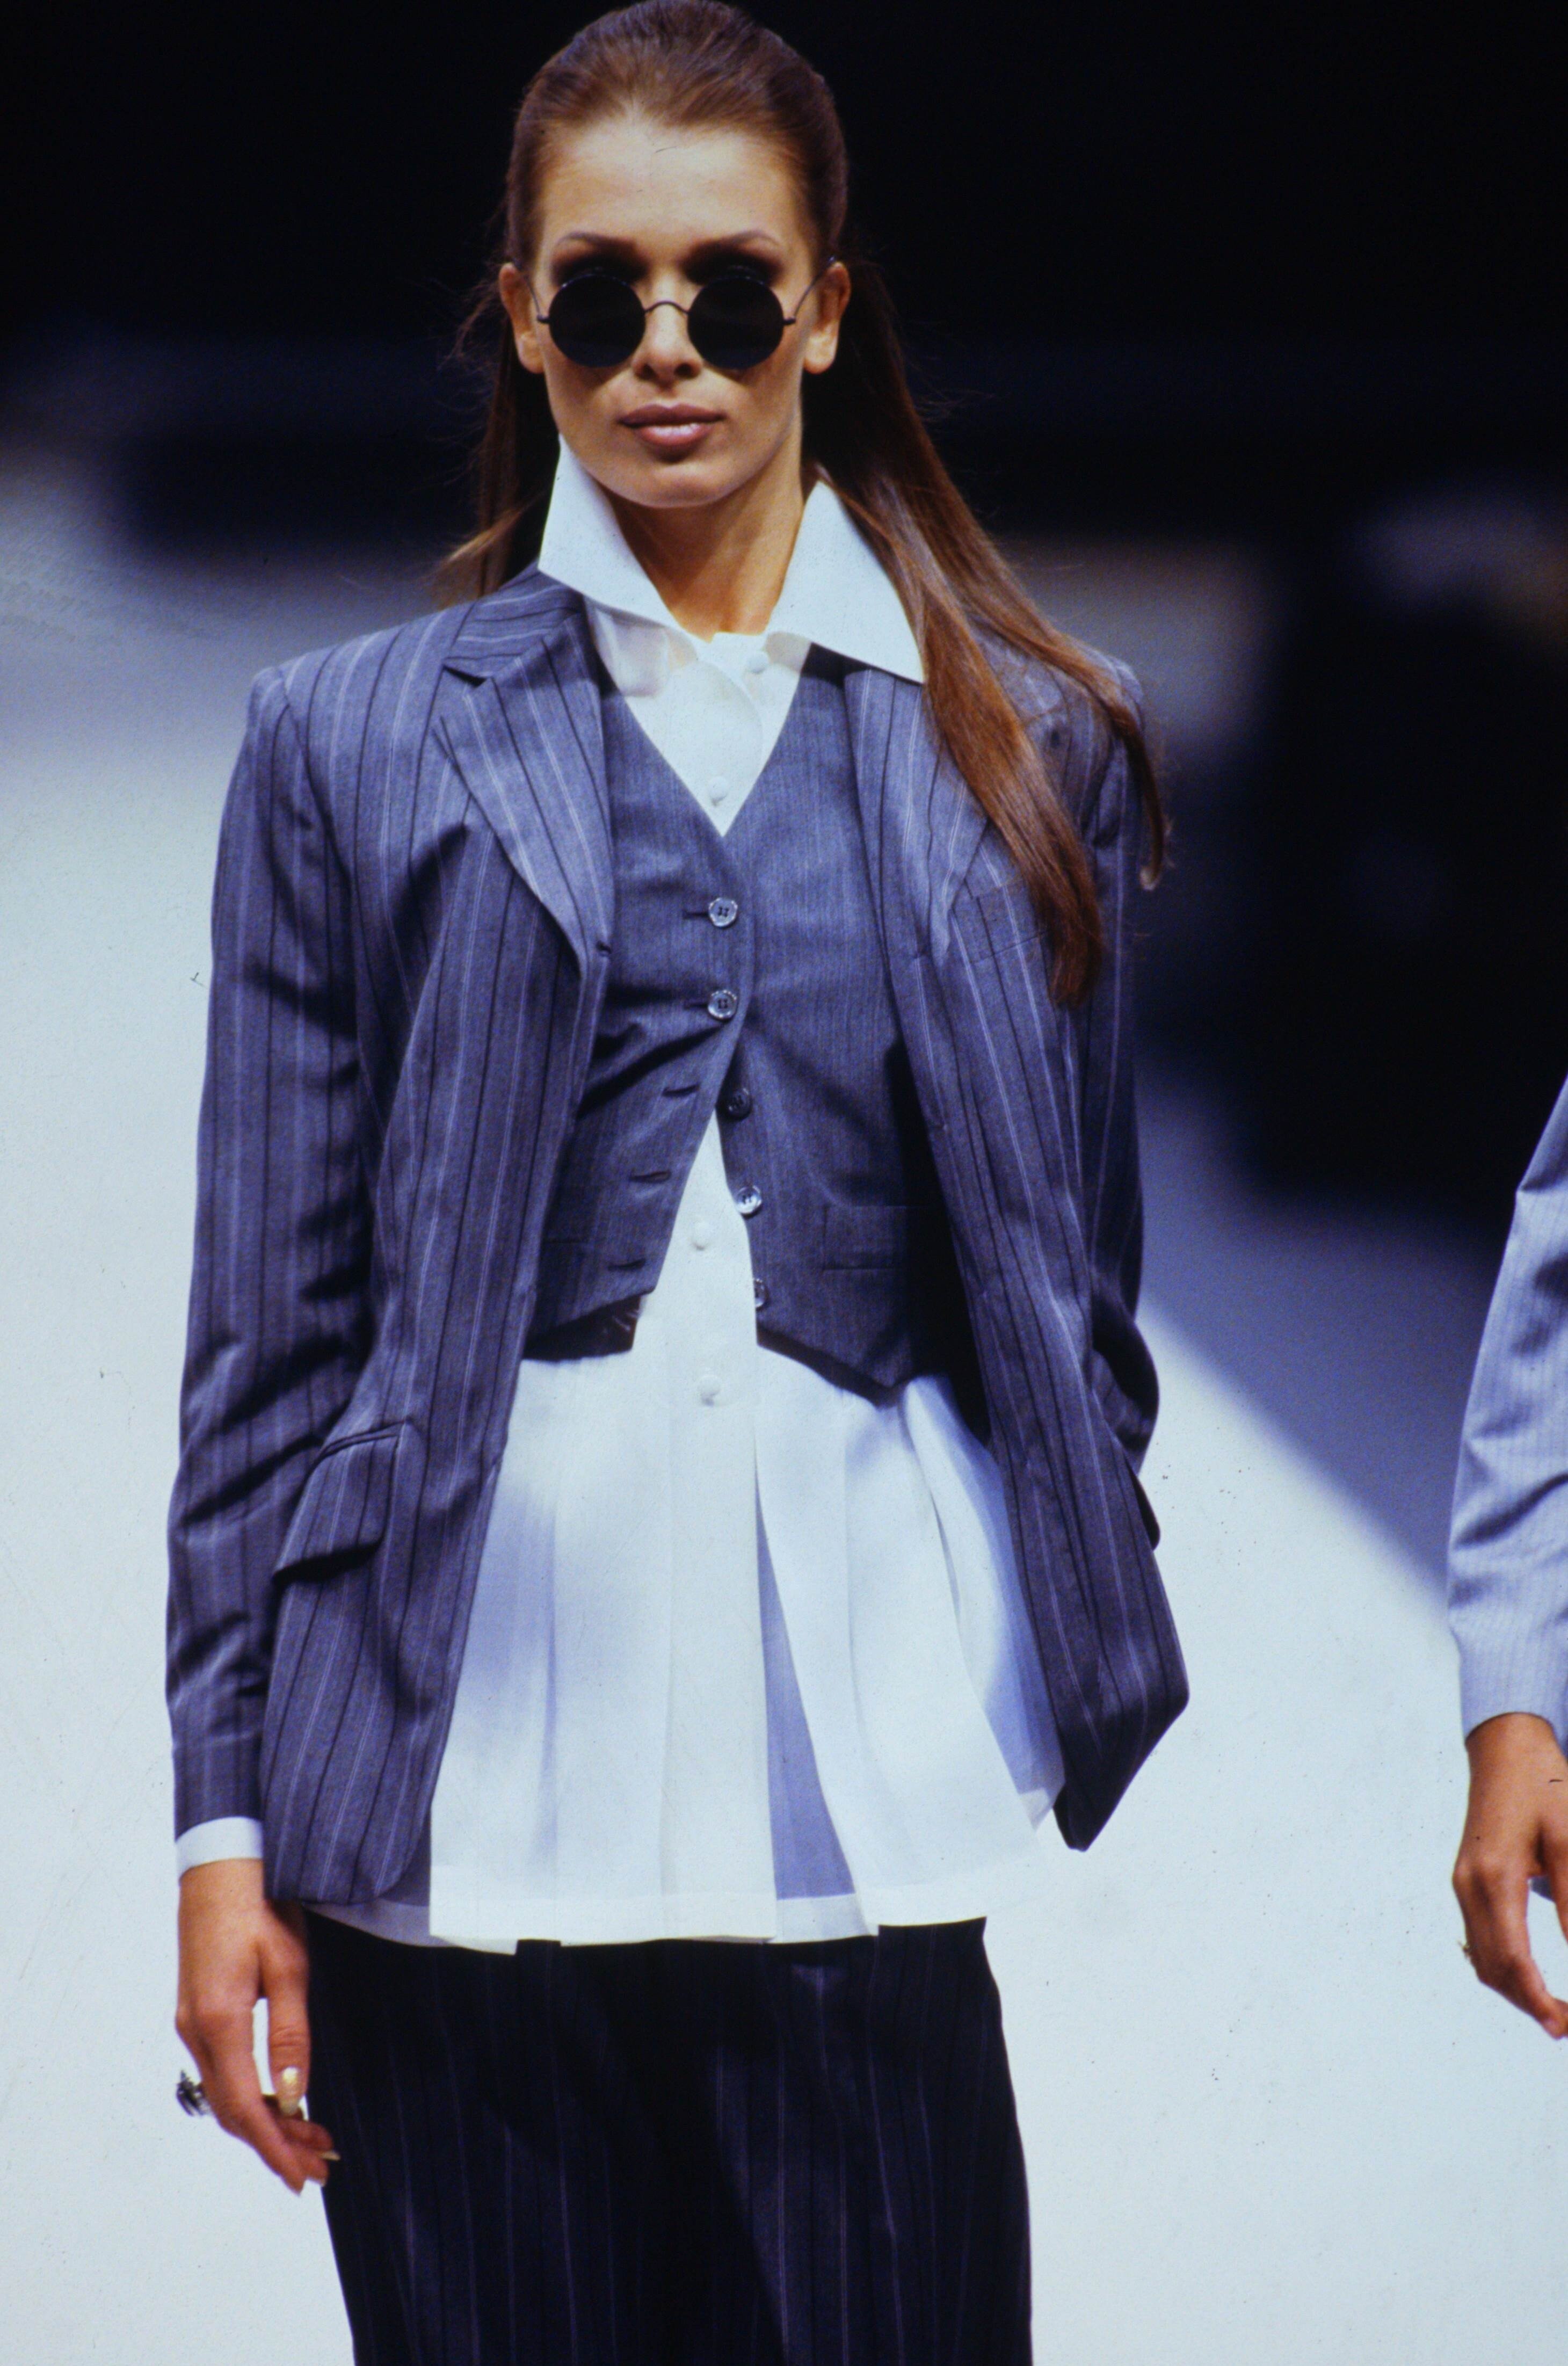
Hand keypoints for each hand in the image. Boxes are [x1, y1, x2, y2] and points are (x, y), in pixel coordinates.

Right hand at [176, 1858, 336, 2191]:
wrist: (221, 1867)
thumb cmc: (259, 1907)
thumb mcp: (288, 1966)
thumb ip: (290, 2031)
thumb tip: (295, 2092)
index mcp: (219, 2023)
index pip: (247, 2108)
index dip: (275, 2148)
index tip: (303, 2176)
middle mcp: (197, 2031)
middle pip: (234, 2110)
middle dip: (276, 2143)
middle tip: (320, 2164)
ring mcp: (192, 2023)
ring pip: (226, 2095)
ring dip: (266, 2122)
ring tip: (311, 2138)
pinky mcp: (198, 2013)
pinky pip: (222, 2072)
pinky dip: (251, 2096)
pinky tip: (282, 2098)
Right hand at [1453, 1711, 1567, 2037]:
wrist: (1505, 1749)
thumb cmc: (1544, 1787)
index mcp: (1494, 1877)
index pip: (1512, 1959)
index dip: (1538, 2001)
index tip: (1565, 2026)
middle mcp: (1470, 1885)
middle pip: (1492, 1968)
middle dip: (1528, 2004)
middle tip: (1567, 2026)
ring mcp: (1463, 1882)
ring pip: (1481, 1958)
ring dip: (1514, 1990)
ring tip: (1553, 2010)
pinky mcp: (1466, 1878)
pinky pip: (1478, 1938)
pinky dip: (1501, 1967)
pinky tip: (1527, 1976)